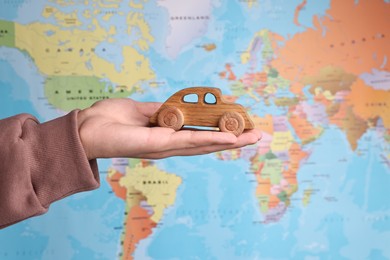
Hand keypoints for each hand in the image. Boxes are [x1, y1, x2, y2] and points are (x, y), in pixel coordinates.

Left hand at [77, 98, 260, 159]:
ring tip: (252, 138)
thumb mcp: (142, 110)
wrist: (87, 130)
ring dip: (230, 142)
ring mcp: (167, 146)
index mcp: (167, 135)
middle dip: (233, 140)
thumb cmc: (110, 120)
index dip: (221, 133)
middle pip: (208, 143)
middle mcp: (170, 145)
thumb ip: (162, 111)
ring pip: (205, 144)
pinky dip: (211, 140)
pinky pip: (190, 141)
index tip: (240, 127)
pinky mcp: (160, 144)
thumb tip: (176, 107)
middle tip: (257, 136)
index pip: (200, 135)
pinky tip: (230, 138)